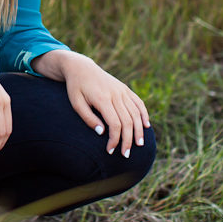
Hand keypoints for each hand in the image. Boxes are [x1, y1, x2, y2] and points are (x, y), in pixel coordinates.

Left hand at [33, 50, 149, 157]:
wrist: (80, 67)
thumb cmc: (76, 87)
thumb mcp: (76, 103)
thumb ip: (88, 118)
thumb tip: (102, 133)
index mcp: (102, 99)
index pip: (115, 124)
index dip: (115, 140)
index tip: (110, 150)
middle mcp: (115, 94)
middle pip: (128, 121)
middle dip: (128, 140)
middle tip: (126, 154)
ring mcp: (121, 90)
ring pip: (136, 113)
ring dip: (139, 130)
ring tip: (139, 145)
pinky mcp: (124, 88)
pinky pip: (138, 102)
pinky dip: (144, 114)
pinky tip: (146, 126)